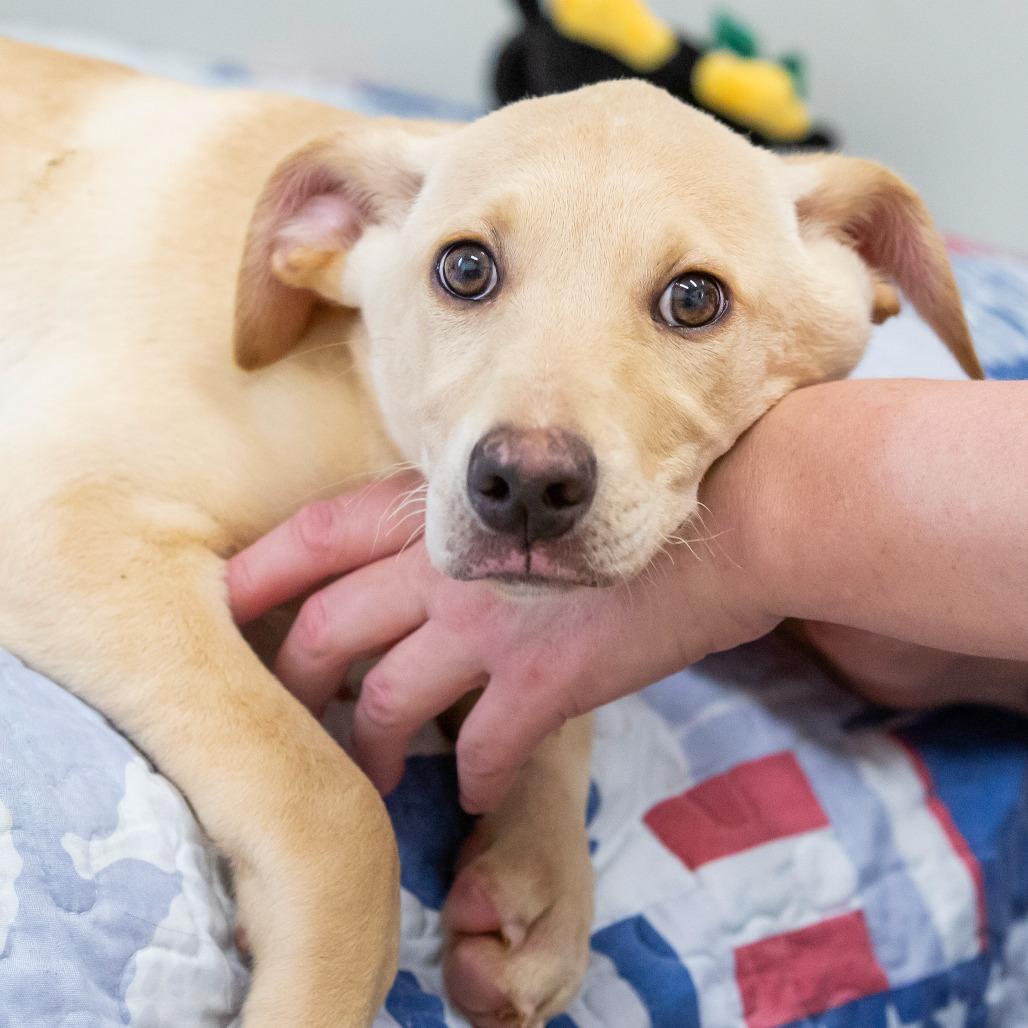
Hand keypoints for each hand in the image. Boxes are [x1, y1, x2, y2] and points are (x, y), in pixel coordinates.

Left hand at [227, 472, 776, 812]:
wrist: (737, 517)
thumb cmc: (645, 488)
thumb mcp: (537, 487)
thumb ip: (475, 521)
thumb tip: (439, 561)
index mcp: (443, 510)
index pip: (315, 535)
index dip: (259, 574)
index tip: (227, 608)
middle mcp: (451, 566)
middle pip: (325, 632)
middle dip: (296, 683)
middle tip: (298, 715)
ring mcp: (493, 626)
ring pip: (383, 703)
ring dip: (366, 753)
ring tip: (370, 779)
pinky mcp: (545, 683)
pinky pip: (480, 750)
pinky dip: (469, 779)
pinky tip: (475, 790)